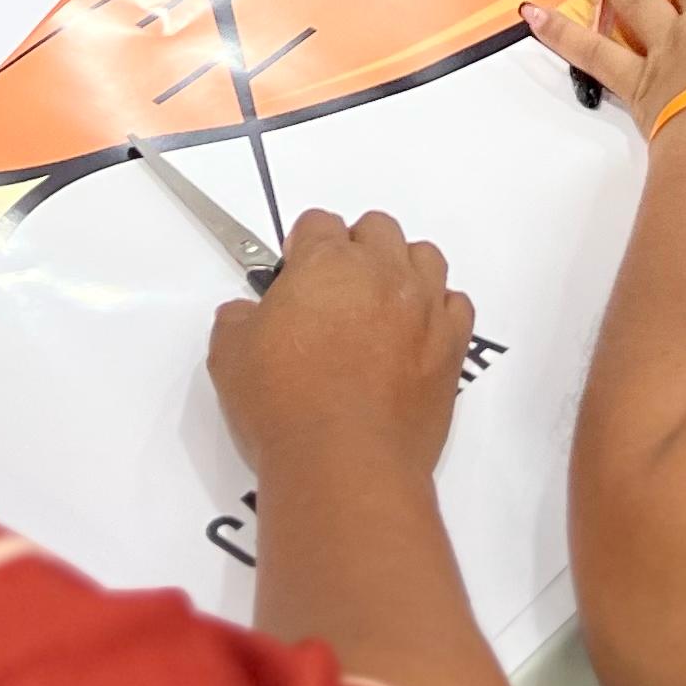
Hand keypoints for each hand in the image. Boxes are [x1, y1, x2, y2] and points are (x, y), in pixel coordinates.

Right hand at [208, 209, 480, 479]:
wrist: (344, 462)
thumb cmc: (284, 405)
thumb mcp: (229, 355)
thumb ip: (237, 319)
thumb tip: (245, 315)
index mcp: (327, 263)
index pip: (318, 223)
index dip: (303, 248)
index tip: (295, 274)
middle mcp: (382, 273)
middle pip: (378, 229)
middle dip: (355, 250)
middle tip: (335, 292)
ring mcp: (423, 307)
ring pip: (425, 256)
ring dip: (402, 270)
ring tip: (379, 306)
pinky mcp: (452, 346)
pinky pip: (456, 305)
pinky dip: (438, 311)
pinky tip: (415, 334)